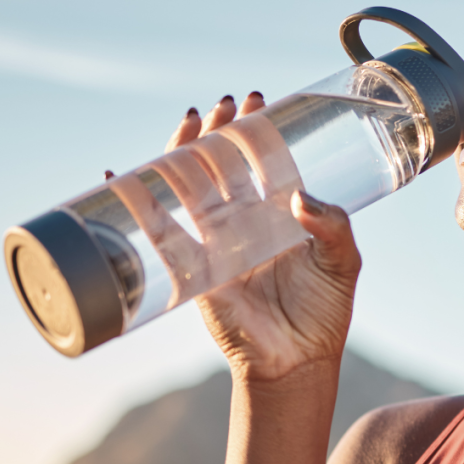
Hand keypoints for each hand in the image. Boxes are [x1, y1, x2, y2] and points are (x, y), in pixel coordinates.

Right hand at [165, 93, 361, 381]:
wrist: (298, 361)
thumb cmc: (324, 311)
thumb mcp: (343, 262)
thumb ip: (333, 227)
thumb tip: (299, 197)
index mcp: (279, 213)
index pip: (262, 160)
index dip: (257, 130)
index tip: (257, 102)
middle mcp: (245, 221)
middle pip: (222, 164)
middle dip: (219, 132)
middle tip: (222, 106)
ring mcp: (216, 241)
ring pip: (191, 187)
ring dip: (183, 153)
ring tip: (187, 123)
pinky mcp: (193, 268)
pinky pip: (160, 233)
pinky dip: (137, 205)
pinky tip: (120, 176)